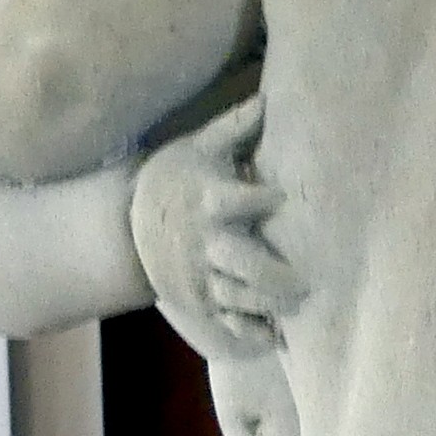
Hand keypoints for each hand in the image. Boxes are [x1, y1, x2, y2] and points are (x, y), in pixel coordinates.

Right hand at [133, 94, 305, 358]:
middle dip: (273, 274)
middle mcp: (206, 242)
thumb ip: (234, 128)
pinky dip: (252, 332)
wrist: (127, 224)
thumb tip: (267, 97)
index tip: (284, 197)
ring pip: (237, 296)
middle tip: (308, 279)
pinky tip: (278, 337)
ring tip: (303, 306)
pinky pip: (229, 321)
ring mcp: (203, 276)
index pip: (236, 201)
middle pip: (239, 262)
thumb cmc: (174, 178)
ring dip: (269, 305)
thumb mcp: (196, 147)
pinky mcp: (203, 300)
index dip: (261, 199)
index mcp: (209, 201)